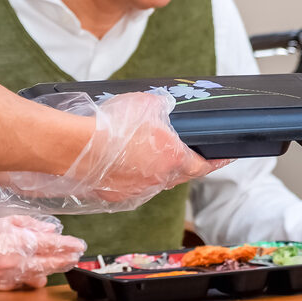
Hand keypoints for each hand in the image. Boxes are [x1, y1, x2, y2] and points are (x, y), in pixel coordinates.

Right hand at [0, 90, 229, 213]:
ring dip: (150, 167)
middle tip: (176, 145)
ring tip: (138, 147)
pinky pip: (126, 184)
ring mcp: (134, 192)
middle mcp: (158, 182)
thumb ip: (162, 109)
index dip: (218, 159)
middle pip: (178, 173)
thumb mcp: (148, 104)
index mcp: (174, 161)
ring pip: (151, 180)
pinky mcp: (112, 196)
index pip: (206, 164)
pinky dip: (126, 173)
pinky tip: (116, 158)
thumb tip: (163, 110)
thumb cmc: (112, 126)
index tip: (228, 156)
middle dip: (179, 160)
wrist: (73, 147)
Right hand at [0, 193, 85, 289]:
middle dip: (63, 260)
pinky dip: (25, 277)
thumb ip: (28, 223)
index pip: (50, 245)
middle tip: (76, 256)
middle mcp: (10, 261)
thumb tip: (48, 229)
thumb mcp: (3, 213)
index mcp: (16, 241)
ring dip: (47, 271)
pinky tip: (33, 275)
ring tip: (60, 265)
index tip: (80, 246)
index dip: (68, 246)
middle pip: (45, 264)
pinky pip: (13, 282)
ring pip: (31, 276)